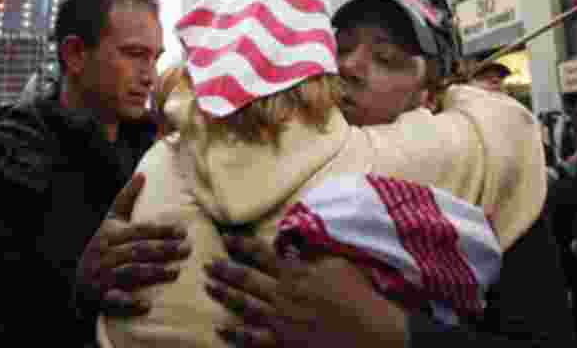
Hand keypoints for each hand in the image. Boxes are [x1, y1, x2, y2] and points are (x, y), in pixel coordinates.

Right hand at [75, 173, 190, 315]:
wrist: (78, 284)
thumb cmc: (102, 248)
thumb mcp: (110, 223)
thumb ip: (125, 199)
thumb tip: (142, 174)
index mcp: (110, 235)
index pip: (139, 231)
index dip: (161, 231)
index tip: (183, 231)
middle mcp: (105, 255)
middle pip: (138, 251)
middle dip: (164, 250)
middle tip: (188, 249)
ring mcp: (102, 277)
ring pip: (129, 273)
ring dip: (153, 273)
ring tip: (177, 272)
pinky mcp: (101, 298)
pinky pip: (115, 301)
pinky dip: (130, 303)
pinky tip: (147, 305)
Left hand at [204, 235, 407, 347]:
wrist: (370, 331)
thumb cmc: (359, 297)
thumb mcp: (338, 265)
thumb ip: (313, 255)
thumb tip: (295, 245)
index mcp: (297, 273)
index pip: (262, 254)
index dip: (241, 246)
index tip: (225, 239)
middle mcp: (284, 294)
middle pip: (246, 279)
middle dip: (224, 269)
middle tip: (206, 263)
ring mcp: (281, 320)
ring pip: (243, 305)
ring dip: (223, 294)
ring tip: (207, 286)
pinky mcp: (283, 342)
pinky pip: (252, 338)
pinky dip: (234, 333)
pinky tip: (220, 328)